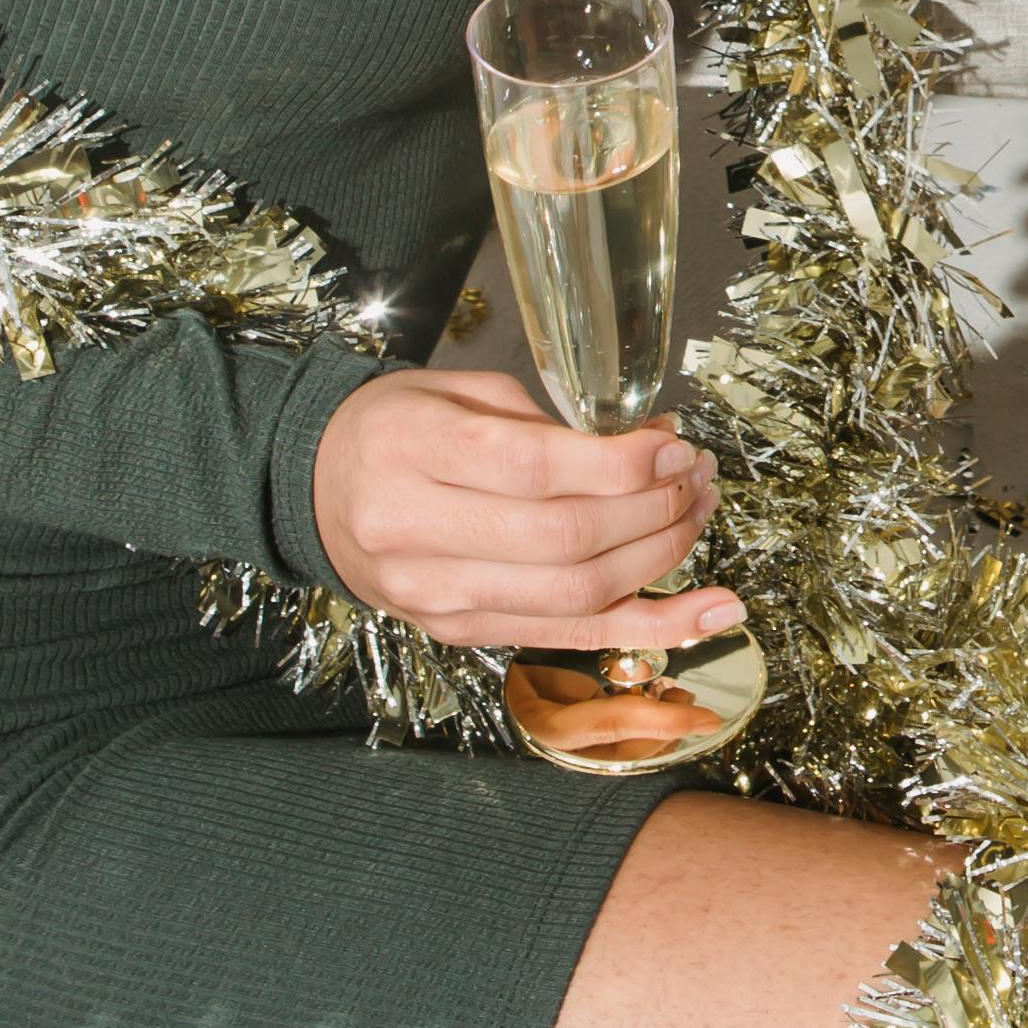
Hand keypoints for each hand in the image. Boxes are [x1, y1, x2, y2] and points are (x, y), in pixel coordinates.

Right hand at [310, 366, 735, 652]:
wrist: (319, 491)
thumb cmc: (396, 428)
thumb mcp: (458, 391)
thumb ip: (546, 421)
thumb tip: (650, 446)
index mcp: (412, 450)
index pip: (535, 470)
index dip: (622, 464)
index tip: (674, 446)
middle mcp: (416, 533)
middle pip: (565, 540)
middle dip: (653, 510)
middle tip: (696, 477)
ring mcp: (439, 597)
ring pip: (575, 595)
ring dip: (660, 559)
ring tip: (698, 515)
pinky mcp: (461, 633)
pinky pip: (570, 637)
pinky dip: (650, 629)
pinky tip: (709, 612)